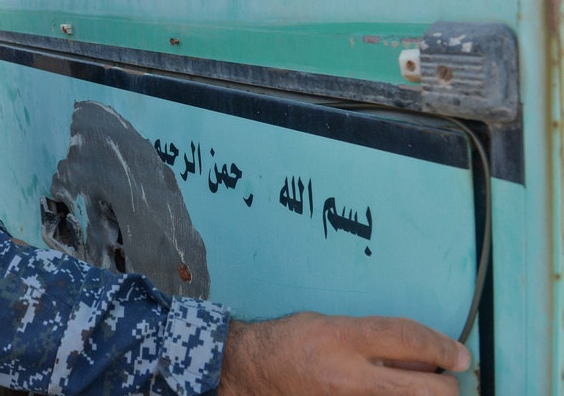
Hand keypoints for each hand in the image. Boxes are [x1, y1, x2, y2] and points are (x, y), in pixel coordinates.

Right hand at [218, 312, 470, 394]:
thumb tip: (420, 356)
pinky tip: (390, 392)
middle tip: (448, 377)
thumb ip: (375, 338)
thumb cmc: (292, 341)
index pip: (409, 340)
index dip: (443, 347)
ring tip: (419, 386)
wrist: (253, 371)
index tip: (460, 354)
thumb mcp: (332, 324)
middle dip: (448, 384)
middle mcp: (352, 375)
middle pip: (427, 388)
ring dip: (425, 395)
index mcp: (345, 339)